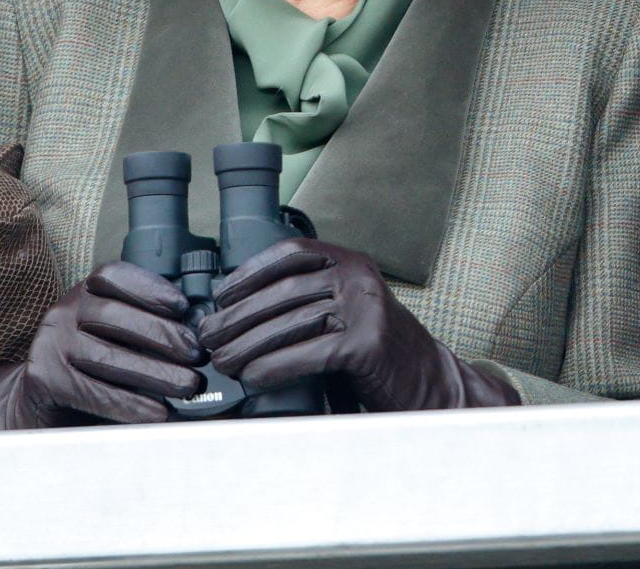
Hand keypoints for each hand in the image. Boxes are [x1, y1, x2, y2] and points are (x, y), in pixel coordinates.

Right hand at [0, 261, 203, 430]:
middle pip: (113, 316)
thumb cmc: (88, 371)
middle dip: (161, 334)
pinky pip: (94, 391)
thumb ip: (140, 330)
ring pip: (107, 357)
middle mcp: (62, 313)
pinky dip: (131, 404)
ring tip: (188, 386)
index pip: (112, 277)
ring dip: (155, 373)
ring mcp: (50, 344)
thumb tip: (194, 336)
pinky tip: (158, 412)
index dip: (149, 288)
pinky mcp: (45, 377)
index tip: (182, 307)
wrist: (37, 405)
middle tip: (197, 356)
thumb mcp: (110, 339)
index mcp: (81, 295)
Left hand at [197, 238, 518, 411]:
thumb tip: (238, 308)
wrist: (431, 386)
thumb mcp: (346, 309)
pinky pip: (307, 354)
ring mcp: (365, 308)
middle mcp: (358, 277)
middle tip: (208, 337)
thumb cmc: (377, 352)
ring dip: (247, 346)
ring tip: (222, 361)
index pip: (290, 253)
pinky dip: (273, 368)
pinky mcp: (368, 344)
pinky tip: (253, 378)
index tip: (220, 295)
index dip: (249, 272)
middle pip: (282, 293)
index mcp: (350, 261)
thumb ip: (310, 298)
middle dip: (238, 317)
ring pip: (289, 325)